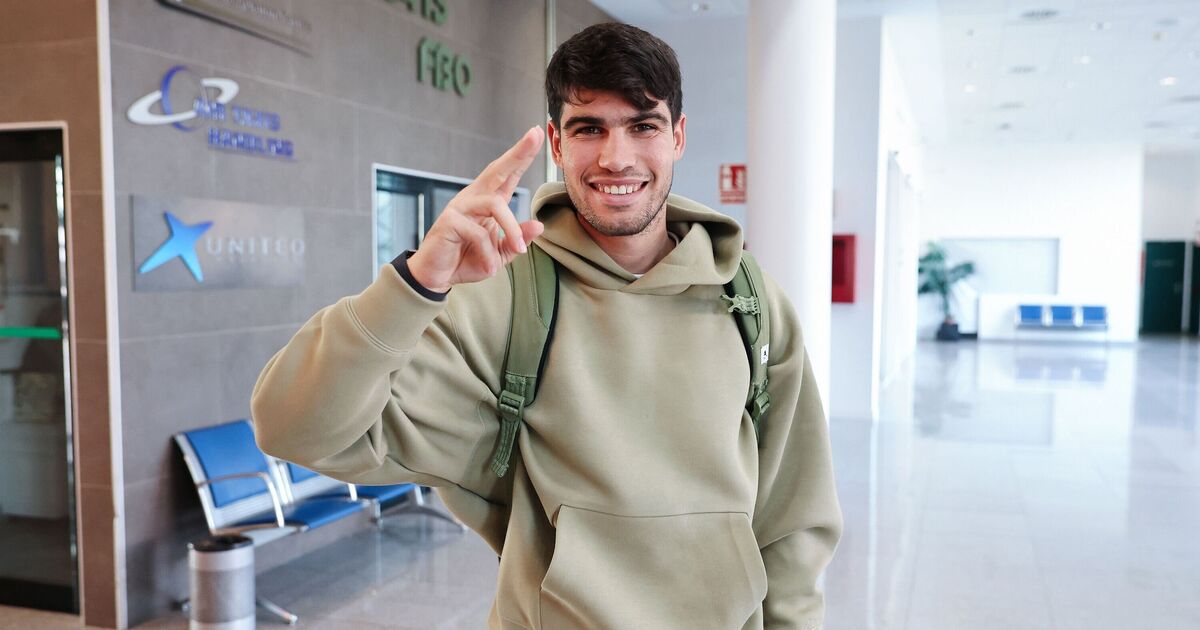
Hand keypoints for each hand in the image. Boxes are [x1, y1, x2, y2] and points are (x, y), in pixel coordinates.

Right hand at [408, 127, 545, 291]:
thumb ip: (517, 238)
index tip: (537, 133)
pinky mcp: (449, 221)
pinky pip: (478, 232)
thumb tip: (539, 225)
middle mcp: (474, 198)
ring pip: (495, 205)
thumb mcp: (500, 253)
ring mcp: (460, 207)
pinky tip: (490, 267)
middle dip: (518, 153)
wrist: (439, 276)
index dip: (521, 155)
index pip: (508, 174)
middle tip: (535, 134)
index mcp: (488, 201)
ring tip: (517, 250)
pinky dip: (489, 252)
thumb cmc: (468, 260)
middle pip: (497, 170)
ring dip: (511, 229)